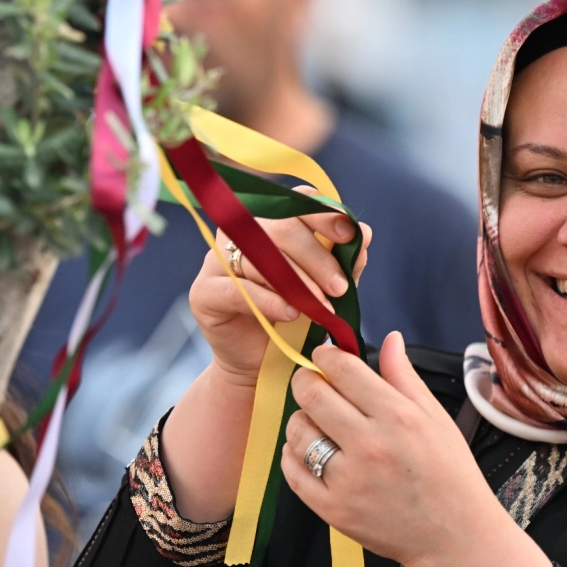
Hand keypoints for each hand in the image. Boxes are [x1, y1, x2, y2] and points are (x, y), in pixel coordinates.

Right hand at [188, 193, 369, 388]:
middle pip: (277, 227)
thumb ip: (342, 262)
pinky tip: (292, 313)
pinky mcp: (203, 292)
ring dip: (298, 283)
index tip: (349, 235)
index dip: (322, 213)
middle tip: (340, 287)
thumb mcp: (325, 289)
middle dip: (316, 257)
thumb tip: (363, 232)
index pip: (293, 202)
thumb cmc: (293, 320)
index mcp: (267, 223)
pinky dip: (269, 301)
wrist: (262, 364)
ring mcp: (216, 261)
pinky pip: (238, 289)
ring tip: (322, 308)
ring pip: (259, 257)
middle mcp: (238, 234)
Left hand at [281, 332, 492, 566]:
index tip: (324, 358)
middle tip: (312, 384)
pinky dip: (292, 455)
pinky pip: (292, 471)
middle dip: (305, 381)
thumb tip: (390, 338)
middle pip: (311, 395)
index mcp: (397, 417)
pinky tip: (307, 450)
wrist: (454, 537)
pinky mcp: (333, 509)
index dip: (326, 356)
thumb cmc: (449, 474)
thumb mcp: (436, 418)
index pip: (342, 370)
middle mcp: (369, 445)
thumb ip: (405, 377)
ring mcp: (348, 480)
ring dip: (300, 419)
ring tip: (316, 422)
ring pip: (297, 431)